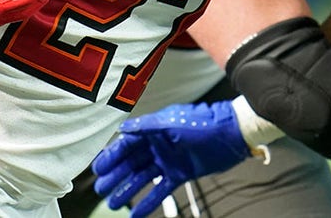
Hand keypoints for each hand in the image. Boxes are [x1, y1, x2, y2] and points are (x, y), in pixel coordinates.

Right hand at [92, 101, 250, 217]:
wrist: (231, 133)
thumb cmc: (203, 123)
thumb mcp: (172, 122)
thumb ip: (146, 126)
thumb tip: (123, 128)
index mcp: (154, 130)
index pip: (127, 145)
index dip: (112, 157)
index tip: (99, 170)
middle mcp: (159, 145)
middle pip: (132, 162)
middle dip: (116, 176)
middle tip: (101, 189)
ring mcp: (169, 160)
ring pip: (143, 178)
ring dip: (128, 190)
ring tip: (114, 202)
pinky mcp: (181, 174)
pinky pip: (161, 189)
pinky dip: (149, 202)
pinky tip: (136, 213)